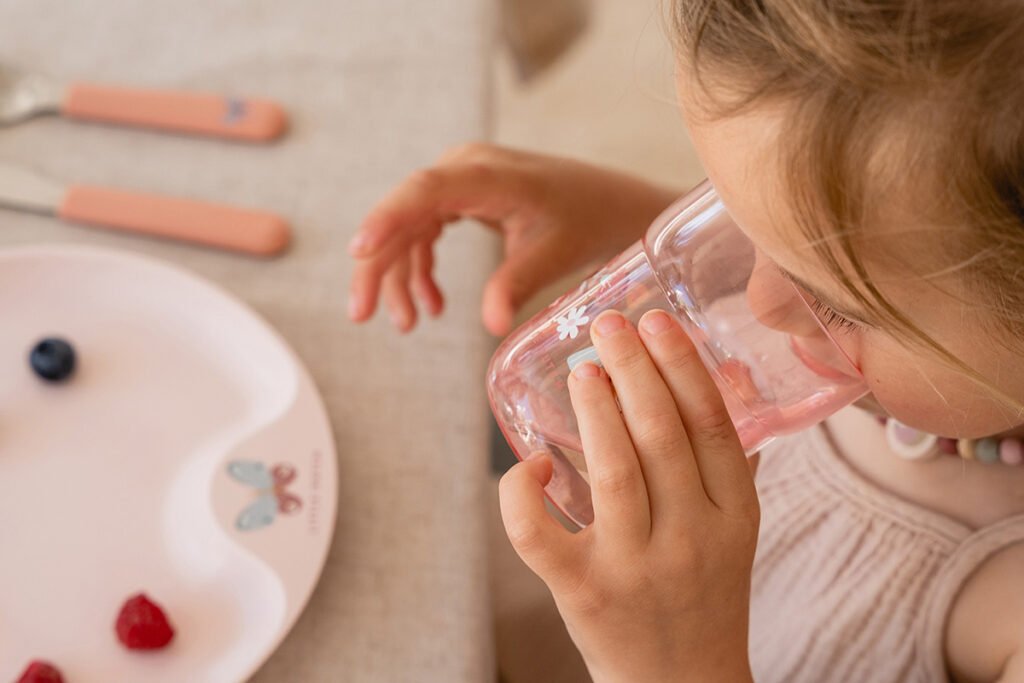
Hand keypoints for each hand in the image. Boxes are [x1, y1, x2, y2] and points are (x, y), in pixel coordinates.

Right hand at [347, 143, 677, 334]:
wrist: (609, 205)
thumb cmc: (586, 220)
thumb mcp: (553, 254)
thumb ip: (518, 283)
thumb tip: (492, 325)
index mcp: (487, 174)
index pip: (424, 190)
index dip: (387, 218)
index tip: (359, 251)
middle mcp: (463, 169)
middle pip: (402, 215)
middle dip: (378, 267)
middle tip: (362, 315)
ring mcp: (458, 182)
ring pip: (406, 229)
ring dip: (400, 277)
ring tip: (407, 324)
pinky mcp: (459, 199)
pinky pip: (423, 234)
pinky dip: (421, 271)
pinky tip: (431, 307)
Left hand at [499, 309, 759, 682]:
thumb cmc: (702, 592)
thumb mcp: (733, 528)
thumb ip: (726, 459)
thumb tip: (722, 373)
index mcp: (733, 516)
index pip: (711, 426)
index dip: (682, 366)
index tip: (656, 321)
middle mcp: (690, 539)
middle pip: (661, 438)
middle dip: (633, 370)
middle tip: (609, 326)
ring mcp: (635, 568)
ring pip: (613, 475)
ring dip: (595, 413)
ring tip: (583, 371)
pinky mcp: (583, 593)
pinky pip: (540, 537)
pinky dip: (524, 496)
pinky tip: (531, 465)